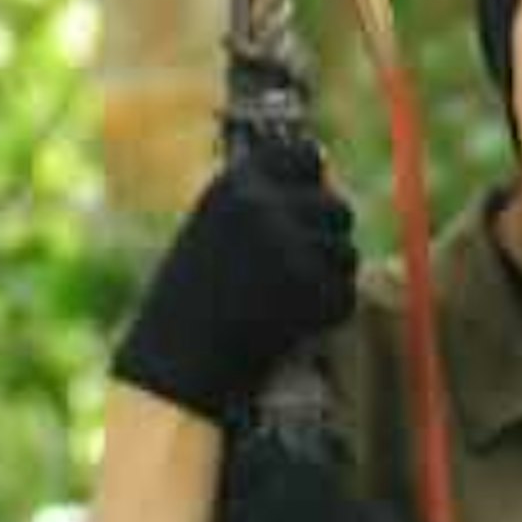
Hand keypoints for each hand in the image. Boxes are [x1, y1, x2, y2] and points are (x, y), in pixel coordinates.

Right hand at [113, 144, 358, 417]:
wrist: (174, 365)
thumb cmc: (190, 300)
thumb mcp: (213, 229)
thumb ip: (263, 202)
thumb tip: (331, 171)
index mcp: (235, 183)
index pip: (306, 156)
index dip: (312, 186)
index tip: (302, 213)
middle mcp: (264, 206)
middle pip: (338, 208)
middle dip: (326, 239)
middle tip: (296, 274)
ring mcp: (290, 248)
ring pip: (347, 253)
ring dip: (328, 278)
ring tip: (286, 302)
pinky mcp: (312, 292)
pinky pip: (345, 297)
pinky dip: (327, 316)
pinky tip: (290, 327)